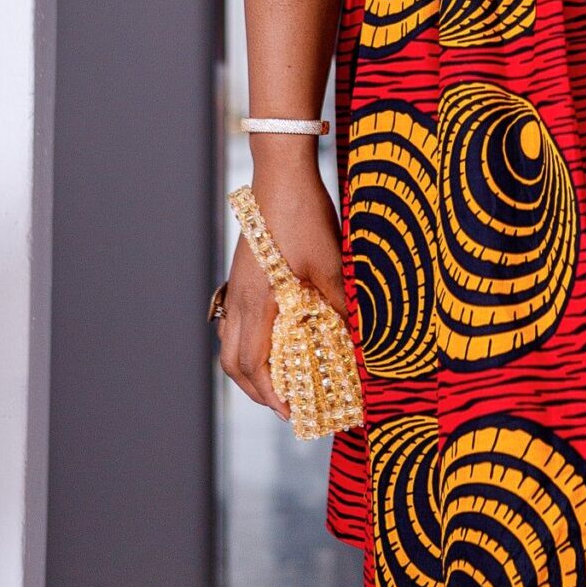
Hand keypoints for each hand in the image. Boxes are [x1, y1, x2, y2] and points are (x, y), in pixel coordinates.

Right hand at [217, 152, 347, 419]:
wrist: (282, 173)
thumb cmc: (304, 216)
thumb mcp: (330, 262)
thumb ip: (339, 304)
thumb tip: (355, 340)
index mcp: (258, 302)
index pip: (254, 364)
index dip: (271, 395)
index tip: (292, 413)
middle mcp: (240, 298)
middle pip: (233, 361)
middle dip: (255, 390)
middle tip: (285, 404)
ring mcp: (237, 285)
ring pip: (230, 341)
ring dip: (248, 367)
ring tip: (278, 378)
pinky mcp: (241, 273)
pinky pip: (235, 320)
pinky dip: (248, 340)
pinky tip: (273, 336)